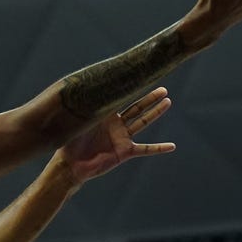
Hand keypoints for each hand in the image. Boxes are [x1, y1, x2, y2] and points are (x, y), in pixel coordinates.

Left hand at [57, 87, 174, 184]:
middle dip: (150, 98)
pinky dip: (158, 148)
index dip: (131, 88)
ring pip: (143, 122)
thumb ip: (85, 106)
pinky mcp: (124, 152)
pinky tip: (171, 146)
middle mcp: (116, 124)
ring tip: (167, 102)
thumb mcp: (78, 121)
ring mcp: (122, 138)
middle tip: (163, 89)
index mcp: (105, 114)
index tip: (142, 76)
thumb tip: (87, 86)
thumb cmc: (70, 142)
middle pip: (137, 108)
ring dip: (155, 113)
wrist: (71, 165)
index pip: (121, 98)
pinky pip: (145, 149)